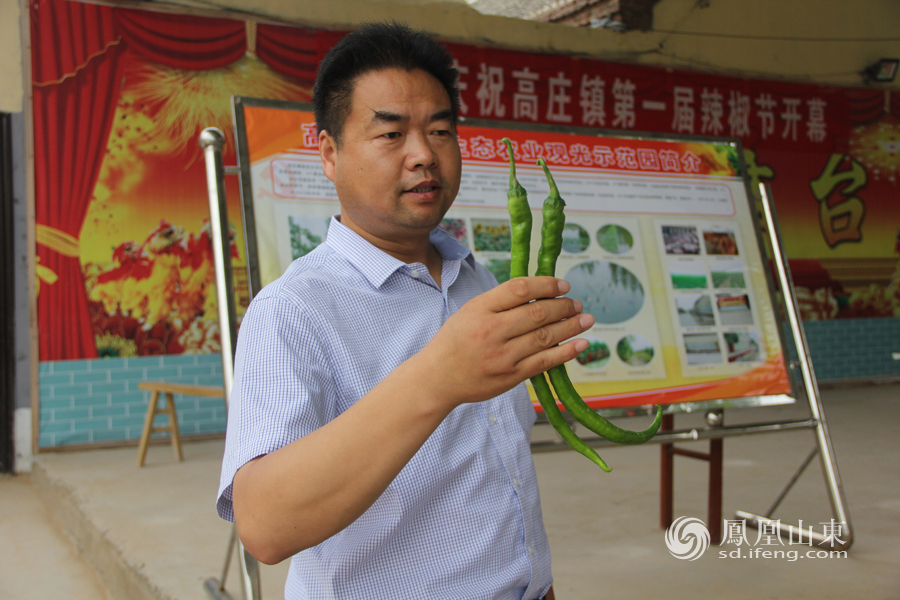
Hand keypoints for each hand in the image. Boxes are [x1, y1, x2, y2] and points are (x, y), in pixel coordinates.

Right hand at [414, 276, 593, 407]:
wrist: (437, 378)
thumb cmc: (455, 341)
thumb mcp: (470, 312)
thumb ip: (500, 302)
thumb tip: (540, 293)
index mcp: (480, 309)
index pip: (519, 289)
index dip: (546, 284)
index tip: (563, 285)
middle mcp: (491, 331)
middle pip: (537, 313)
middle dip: (563, 306)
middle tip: (577, 303)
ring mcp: (502, 355)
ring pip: (545, 337)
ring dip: (571, 326)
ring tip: (586, 319)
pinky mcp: (511, 376)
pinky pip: (545, 362)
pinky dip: (566, 352)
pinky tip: (581, 344)